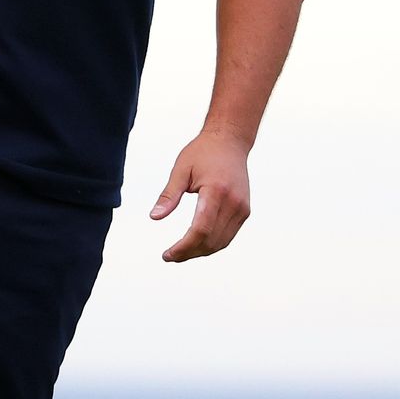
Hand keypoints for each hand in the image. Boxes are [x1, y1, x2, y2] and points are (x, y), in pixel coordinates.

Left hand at [150, 129, 251, 261]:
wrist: (230, 142)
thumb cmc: (202, 153)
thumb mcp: (181, 169)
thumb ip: (169, 195)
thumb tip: (154, 217)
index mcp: (216, 192)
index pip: (200, 229)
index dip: (184, 246)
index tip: (167, 254)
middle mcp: (234, 203)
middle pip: (212, 240)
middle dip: (190, 252)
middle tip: (169, 256)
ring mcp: (242, 209)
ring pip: (222, 242)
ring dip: (201, 251)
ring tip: (180, 253)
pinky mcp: (245, 211)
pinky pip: (228, 235)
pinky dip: (212, 244)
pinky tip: (196, 244)